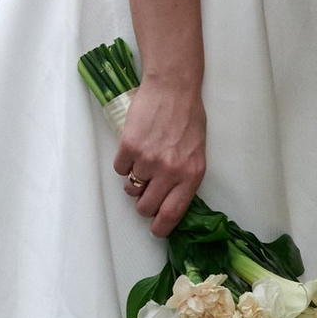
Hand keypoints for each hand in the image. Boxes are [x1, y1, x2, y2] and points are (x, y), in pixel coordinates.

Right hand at [115, 81, 206, 236]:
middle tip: (145, 191)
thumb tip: (168, 200)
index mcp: (191, 175)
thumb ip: (184, 177)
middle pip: (145, 206)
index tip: (156, 230)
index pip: (173, 213)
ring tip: (142, 162)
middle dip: (143, 203)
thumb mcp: (196, 153)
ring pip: (130, 188)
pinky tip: (134, 148)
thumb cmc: (188, 117)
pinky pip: (119, 169)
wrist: (173, 87)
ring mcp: (148, 159)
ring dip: (133, 180)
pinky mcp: (129, 147)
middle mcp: (170, 171)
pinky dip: (124, 162)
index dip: (161, 227)